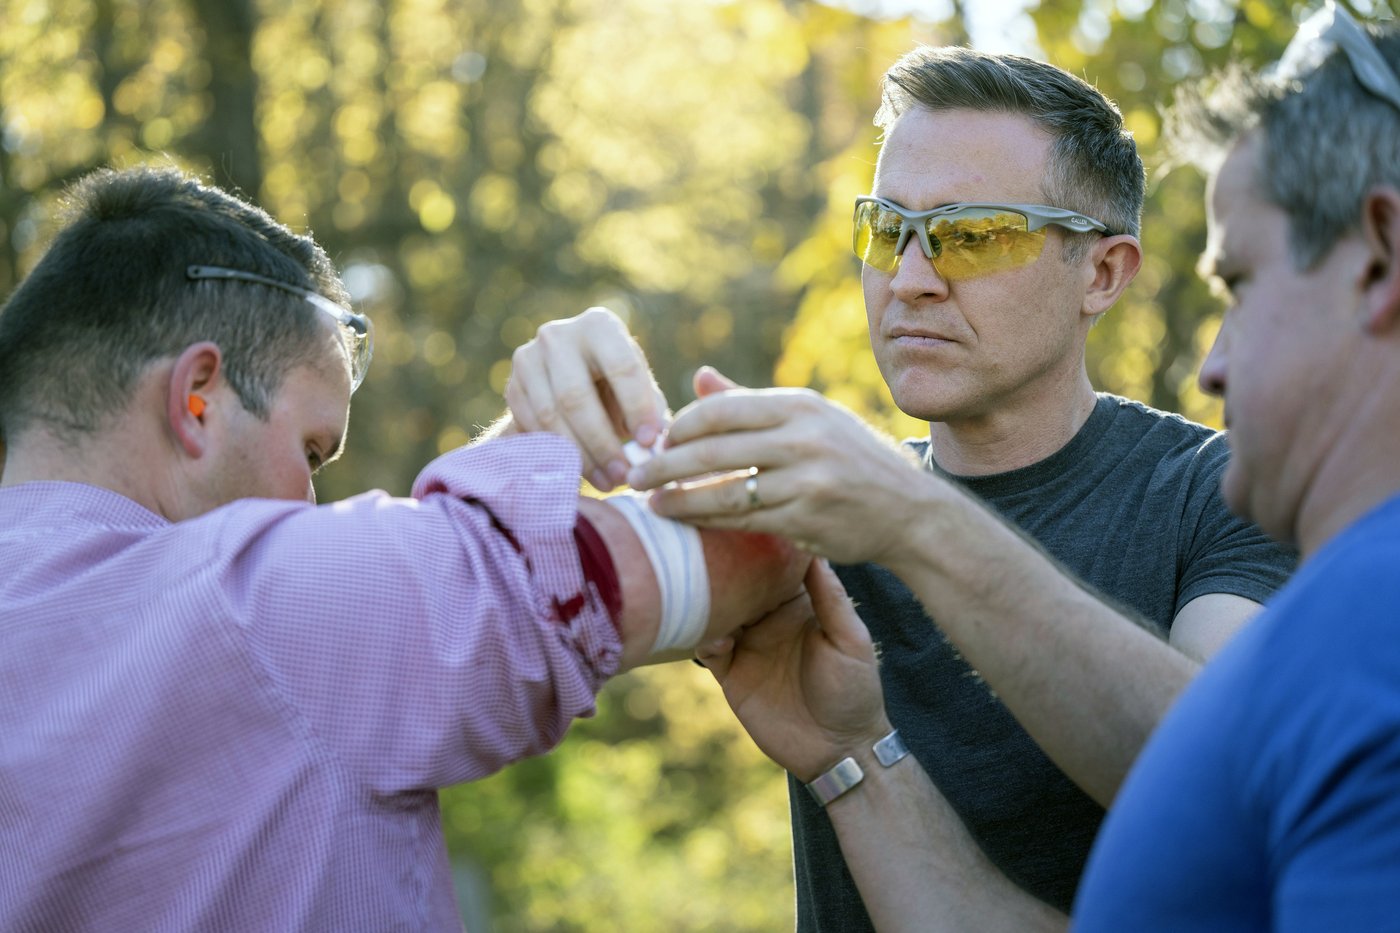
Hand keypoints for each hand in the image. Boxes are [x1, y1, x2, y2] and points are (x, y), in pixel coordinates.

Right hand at [505, 306, 667, 489]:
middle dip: (602, 442)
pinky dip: (556, 454)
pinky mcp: (511, 387)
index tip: (650, 443)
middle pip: (576, 396)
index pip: (621, 367)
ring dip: (580, 455)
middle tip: (624, 474)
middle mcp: (558, 336)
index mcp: (599, 326)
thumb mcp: (639, 387)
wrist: (569, 377)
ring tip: (608, 481)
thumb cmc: (617, 385)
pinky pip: (531, 428)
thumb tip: (655, 445)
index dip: (637, 408)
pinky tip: (580, 473)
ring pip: (550, 416)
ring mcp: (528, 359)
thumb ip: (651, 409)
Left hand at [626, 368, 925, 564]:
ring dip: (679, 499)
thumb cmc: (849, 459)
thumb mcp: (809, 418)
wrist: (908, 510)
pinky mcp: (806, 520)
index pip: (721, 410)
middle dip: (666, 464)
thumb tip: (698, 376)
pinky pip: (742, 521)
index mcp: (800, 406)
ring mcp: (807, 481)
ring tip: (651, 503)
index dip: (680, 426)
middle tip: (634, 475)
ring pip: (724, 491)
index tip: (655, 439)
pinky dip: (708, 521)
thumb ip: (749, 402)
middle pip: (714, 451)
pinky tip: (686, 521)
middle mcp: (804, 438)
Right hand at [697, 560, 889, 780]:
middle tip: (704, 540)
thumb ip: (830, 598)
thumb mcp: (850, 640)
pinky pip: (708, 650)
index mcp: (798, 605)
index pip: (773, 565)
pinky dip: (703, 638)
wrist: (839, 750)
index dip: (759, 543)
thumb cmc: (855, 691)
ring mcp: (747, 645)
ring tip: (697, 583)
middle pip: (737, 582)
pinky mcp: (731, 675)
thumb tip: (812, 549)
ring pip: (715, 611)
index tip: (744, 518)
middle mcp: (768, 619)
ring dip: (705, 597)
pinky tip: (714, 636)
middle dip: (721, 563)